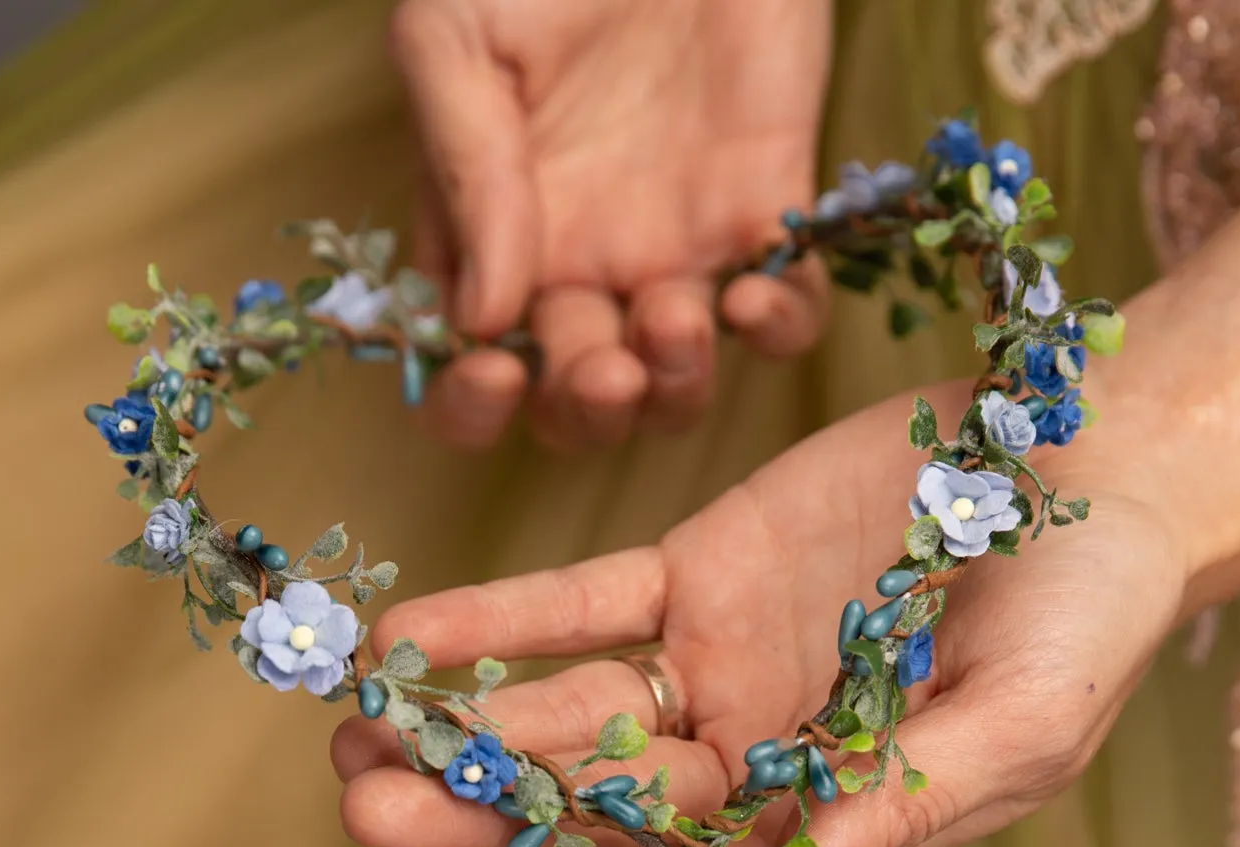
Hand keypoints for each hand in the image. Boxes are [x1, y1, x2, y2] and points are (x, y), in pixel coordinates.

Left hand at [331, 382, 1191, 846]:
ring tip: (350, 724)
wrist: (1100, 462)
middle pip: (589, 818)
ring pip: (565, 713)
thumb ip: (902, 814)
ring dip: (459, 721)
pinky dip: (498, 618)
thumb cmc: (1090, 613)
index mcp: (824, 830)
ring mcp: (717, 667)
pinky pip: (581, 603)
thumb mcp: (1017, 726)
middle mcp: (753, 764)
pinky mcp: (699, 571)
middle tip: (366, 802)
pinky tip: (408, 629)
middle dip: (477, 816)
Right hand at [390, 0, 832, 449]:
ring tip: (675, 320)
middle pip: (578, 410)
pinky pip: (785, 317)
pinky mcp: (763, 217)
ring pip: (679, 388)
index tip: (495, 367)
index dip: (472, 406)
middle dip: (587, 412)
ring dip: (676, 388)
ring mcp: (675, 255)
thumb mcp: (453, 41)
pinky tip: (752, 291)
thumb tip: (480, 314)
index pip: (467, 378)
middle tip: (603, 367)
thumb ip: (462, 172)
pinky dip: (777, 330)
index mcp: (491, 246)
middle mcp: (579, 274)